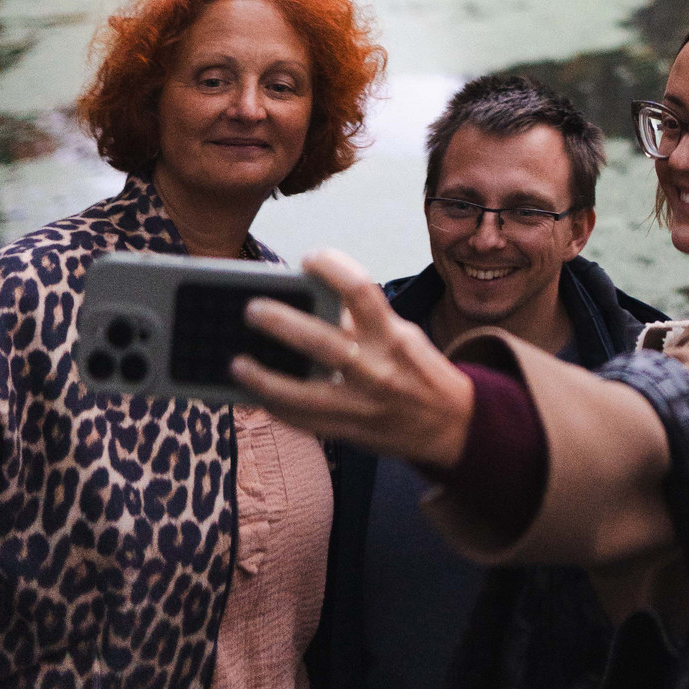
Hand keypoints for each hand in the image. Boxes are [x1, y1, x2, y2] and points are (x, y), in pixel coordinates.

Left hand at [233, 247, 474, 468]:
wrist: (451, 424)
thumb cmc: (419, 370)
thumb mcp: (401, 335)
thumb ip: (363, 320)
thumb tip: (314, 298)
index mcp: (392, 335)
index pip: (361, 290)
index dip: (333, 267)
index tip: (310, 257)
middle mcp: (377, 368)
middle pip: (323, 341)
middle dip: (282, 323)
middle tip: (253, 308)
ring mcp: (362, 404)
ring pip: (304, 393)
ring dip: (265, 377)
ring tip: (238, 363)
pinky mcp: (350, 431)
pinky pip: (304, 421)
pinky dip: (277, 406)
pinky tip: (256, 394)